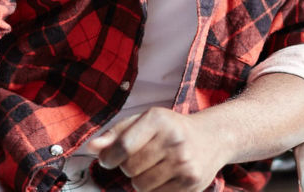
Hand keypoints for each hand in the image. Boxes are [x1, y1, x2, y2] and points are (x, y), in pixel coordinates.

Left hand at [84, 108, 226, 191]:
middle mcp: (173, 140)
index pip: (123, 146)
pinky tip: (165, 175)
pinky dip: (154, 189)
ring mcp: (184, 163)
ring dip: (140, 180)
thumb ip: (116, 134)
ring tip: (153, 167)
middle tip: (140, 159)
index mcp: (158, 119)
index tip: (107, 160)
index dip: (108, 157)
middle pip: (129, 168)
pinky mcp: (191, 182)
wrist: (212, 138)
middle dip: (128, 167)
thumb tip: (91, 148)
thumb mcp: (144, 121)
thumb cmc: (171, 129)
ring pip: (140, 185)